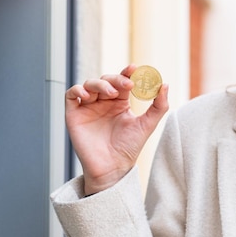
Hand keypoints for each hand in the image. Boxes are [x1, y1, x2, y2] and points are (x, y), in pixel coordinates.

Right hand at [65, 64, 168, 194]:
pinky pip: (71, 95)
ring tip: (111, 93)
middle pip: (106, 80)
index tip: (135, 68)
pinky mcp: (74, 114)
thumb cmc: (129, 148)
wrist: (112, 168)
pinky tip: (88, 95)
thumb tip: (165, 85)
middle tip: (127, 85)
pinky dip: (77, 90)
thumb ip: (159, 106)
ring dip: (100, 83)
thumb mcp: (148, 124)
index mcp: (120, 102)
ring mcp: (88, 107)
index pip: (123, 81)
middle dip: (116, 79)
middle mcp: (103, 102)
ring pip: (90, 84)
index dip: (127, 72)